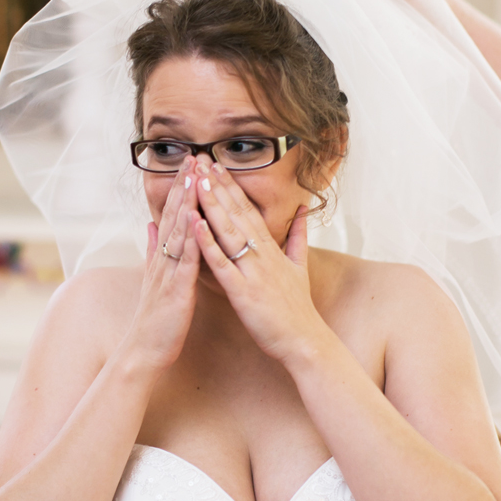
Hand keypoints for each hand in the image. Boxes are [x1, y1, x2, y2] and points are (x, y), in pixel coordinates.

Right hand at [117, 165, 202, 373]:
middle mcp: (163, 259)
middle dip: (185, 185)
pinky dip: (191, 239)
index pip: (173, 215)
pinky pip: (185, 261)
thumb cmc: (155, 319)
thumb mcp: (155, 279)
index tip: (190, 162)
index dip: (181, 188)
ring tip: (196, 177)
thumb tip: (151, 224)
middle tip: (194, 155)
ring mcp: (168, 273)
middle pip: (175, 215)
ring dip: (187, 203)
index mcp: (163, 257)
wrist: (144, 351)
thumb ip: (153, 250)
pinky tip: (196, 220)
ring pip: (179, 232)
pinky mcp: (176, 290)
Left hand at [190, 157, 326, 363]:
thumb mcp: (300, 266)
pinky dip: (208, 243)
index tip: (216, 164)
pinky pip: (222, 263)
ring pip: (229, 232)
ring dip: (212, 205)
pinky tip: (195, 224)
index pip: (248, 210)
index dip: (231, 186)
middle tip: (201, 160)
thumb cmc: (297, 308)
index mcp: (270, 248)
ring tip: (197, 181)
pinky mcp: (243, 291)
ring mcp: (252, 271)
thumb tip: (302, 209)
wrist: (305, 340)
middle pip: (237, 213)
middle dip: (218, 186)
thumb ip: (298, 237)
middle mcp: (261, 254)